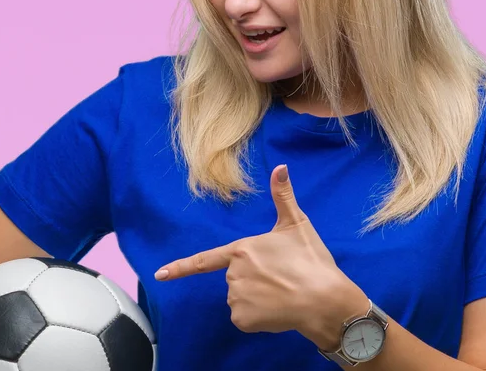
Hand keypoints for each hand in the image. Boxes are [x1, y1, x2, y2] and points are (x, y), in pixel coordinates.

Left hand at [154, 164, 367, 348]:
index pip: (206, 259)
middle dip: (255, 278)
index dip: (181, 268)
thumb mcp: (296, 224)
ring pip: (241, 298)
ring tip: (282, 292)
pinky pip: (246, 317)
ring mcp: (237, 297)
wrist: (325, 299)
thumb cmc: (310, 260)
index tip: (159, 275)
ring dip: (257, 298)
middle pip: (236, 277)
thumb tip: (280, 166)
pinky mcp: (244, 319)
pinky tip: (278, 309)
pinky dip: (259, 316)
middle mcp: (233, 273)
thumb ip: (283, 195)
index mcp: (242, 249)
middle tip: (282, 277)